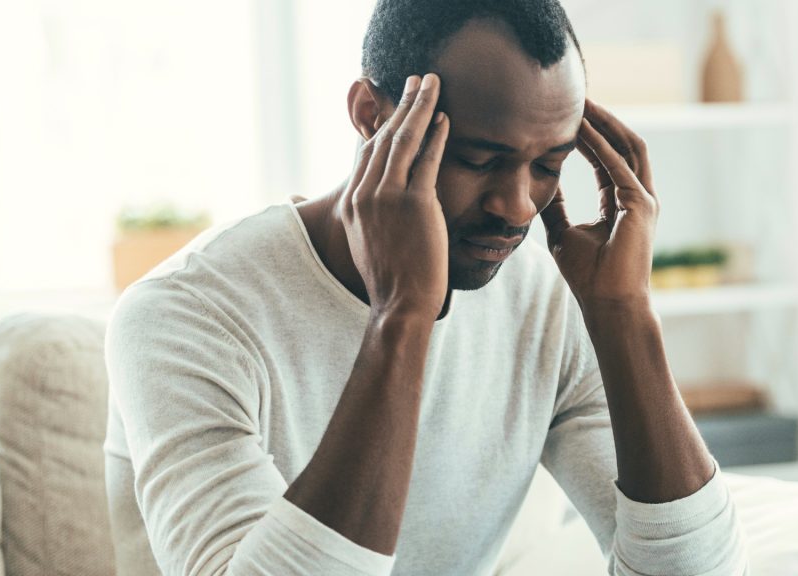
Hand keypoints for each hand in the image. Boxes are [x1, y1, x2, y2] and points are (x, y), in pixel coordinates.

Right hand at [341, 73, 450, 319]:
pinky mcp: (414, 203)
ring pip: (403, 141)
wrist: (401, 304)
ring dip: (419, 107)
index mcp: (352, 203)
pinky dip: (436, 135)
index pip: (368, 152)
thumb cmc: (391, 278)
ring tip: (432, 85)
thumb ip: (369, 215)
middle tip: (416, 81)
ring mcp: (387, 197)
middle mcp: (365, 195)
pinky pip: (427, 159)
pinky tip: (444, 118)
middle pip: (384, 137)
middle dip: (402, 105)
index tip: (397, 107)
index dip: (384, 124)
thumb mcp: (367, 242)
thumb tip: (377, 203)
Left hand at [540, 99, 659, 309]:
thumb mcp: (563, 232)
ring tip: (582, 103)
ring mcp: (643, 199)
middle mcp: (638, 195)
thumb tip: (536, 186)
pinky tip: (580, 129)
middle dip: (602, 118)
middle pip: (623, 143)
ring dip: (604, 123)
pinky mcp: (640, 205)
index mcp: (622, 200)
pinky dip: (600, 146)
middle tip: (577, 96)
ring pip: (628, 146)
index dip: (590, 133)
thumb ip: (555, 206)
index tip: (568, 114)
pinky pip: (619, 165)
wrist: (607, 304)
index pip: (608, 156)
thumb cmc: (589, 276)